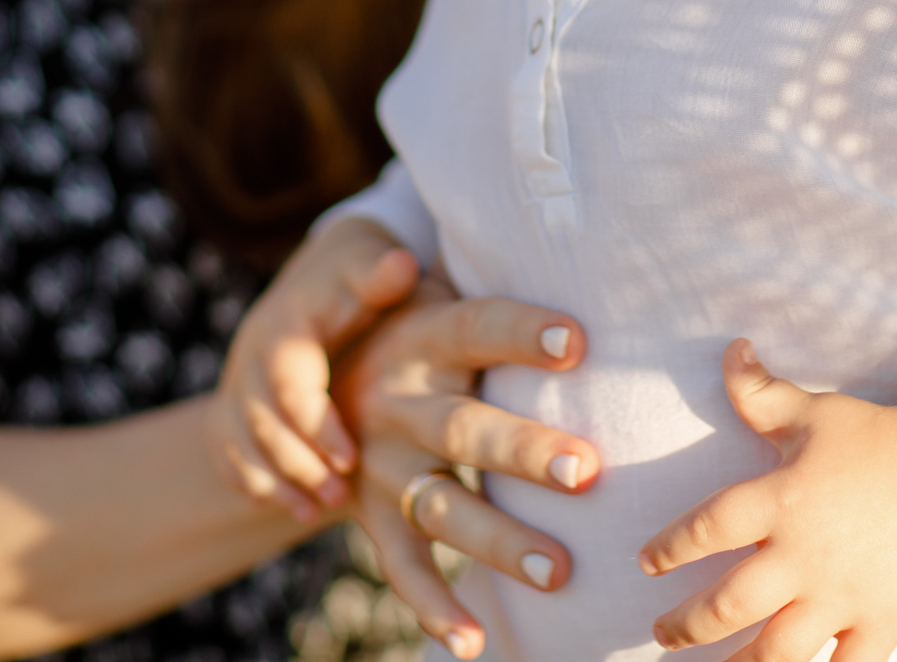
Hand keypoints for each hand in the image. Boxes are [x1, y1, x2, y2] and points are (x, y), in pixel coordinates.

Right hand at [205, 218, 419, 521]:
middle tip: (339, 496)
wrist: (324, 274)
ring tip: (316, 511)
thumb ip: (382, 272)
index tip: (350, 459)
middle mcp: (250, 352)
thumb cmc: (359, 275)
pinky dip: (250, 482)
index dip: (314, 425)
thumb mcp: (372, 264)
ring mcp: (237, 380)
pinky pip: (225, 450)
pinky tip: (288, 506)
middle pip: (258, 420)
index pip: (287, 381)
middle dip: (297, 463)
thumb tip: (401, 266)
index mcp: (285, 323)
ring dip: (273, 481)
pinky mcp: (234, 403)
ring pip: (235, 441)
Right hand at [334, 280, 599, 659]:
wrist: (311, 386)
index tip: (578, 340)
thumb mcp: (436, 296)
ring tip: (559, 570)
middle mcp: (399, 401)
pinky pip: (403, 567)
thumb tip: (581, 270)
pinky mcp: (371, 517)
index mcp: (425, 337)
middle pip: (463, 428)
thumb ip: (495, 290)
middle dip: (524, 451)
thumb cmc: (422, 335)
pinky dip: (434, 607)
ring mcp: (381, 465)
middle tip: (586, 469)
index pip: (477, 327)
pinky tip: (473, 641)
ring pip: (442, 506)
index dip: (522, 333)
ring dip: (499, 541)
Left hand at [639, 341, 896, 661]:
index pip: (706, 529)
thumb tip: (730, 350)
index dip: (669, 548)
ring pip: (776, 652)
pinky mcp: (880, 623)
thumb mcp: (816, 410)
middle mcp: (804, 555)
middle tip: (662, 634)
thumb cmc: (880, 440)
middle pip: (728, 605)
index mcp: (781, 499)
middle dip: (686, 626)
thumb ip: (762, 392)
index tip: (647, 562)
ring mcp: (843, 596)